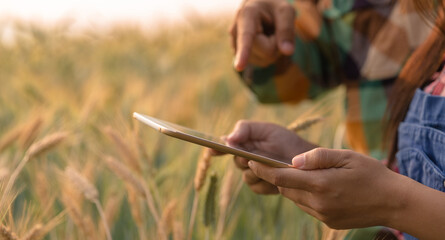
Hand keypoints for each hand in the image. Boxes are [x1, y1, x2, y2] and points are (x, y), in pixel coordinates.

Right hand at [222, 120, 315, 194]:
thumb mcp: (266, 129)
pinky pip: (257, 187)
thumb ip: (245, 128)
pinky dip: (266, 182)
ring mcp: (253, 174)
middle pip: (236, 162)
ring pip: (246, 176)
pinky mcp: (262, 186)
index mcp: (244, 144)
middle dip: (244, 159)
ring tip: (271, 166)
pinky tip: (277, 176)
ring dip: (258, 171)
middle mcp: (245, 159)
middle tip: (251, 157)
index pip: (225, 147)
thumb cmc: (286, 141)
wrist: (306, 159)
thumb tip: (227, 138)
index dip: (217, 149)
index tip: (213, 150)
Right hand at [230, 0, 294, 70]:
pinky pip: (260, 62)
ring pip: (264, 59)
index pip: (247, 36)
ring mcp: (235, 44)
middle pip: (267, 52)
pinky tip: (261, 41)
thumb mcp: (285, 11)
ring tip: (267, 33)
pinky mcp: (238, 54)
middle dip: (277, 44)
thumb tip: (287, 52)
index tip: (239, 67)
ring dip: (272, 49)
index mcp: (247, 14)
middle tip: (274, 29)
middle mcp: (236, 30)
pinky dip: (266, 54)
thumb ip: (287, 29)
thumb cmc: (273, 7)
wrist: (257, 7)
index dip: (244, 52)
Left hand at [247, 148, 404, 228]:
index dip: (263, 169)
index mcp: (321, 184)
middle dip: (277, 176)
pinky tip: (316, 187)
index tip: (251, 161)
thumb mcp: (346, 156)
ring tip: (299, 174)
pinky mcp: (328, 221)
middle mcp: (318, 203)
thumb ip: (317, 157)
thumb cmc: (371, 174)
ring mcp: (323, 215)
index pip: (280, 178)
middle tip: (273, 163)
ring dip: (292, 187)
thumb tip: (292, 161)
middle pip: (285, 189)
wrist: (393, 202)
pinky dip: (305, 196)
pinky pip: (307, 207)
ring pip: (295, 199)